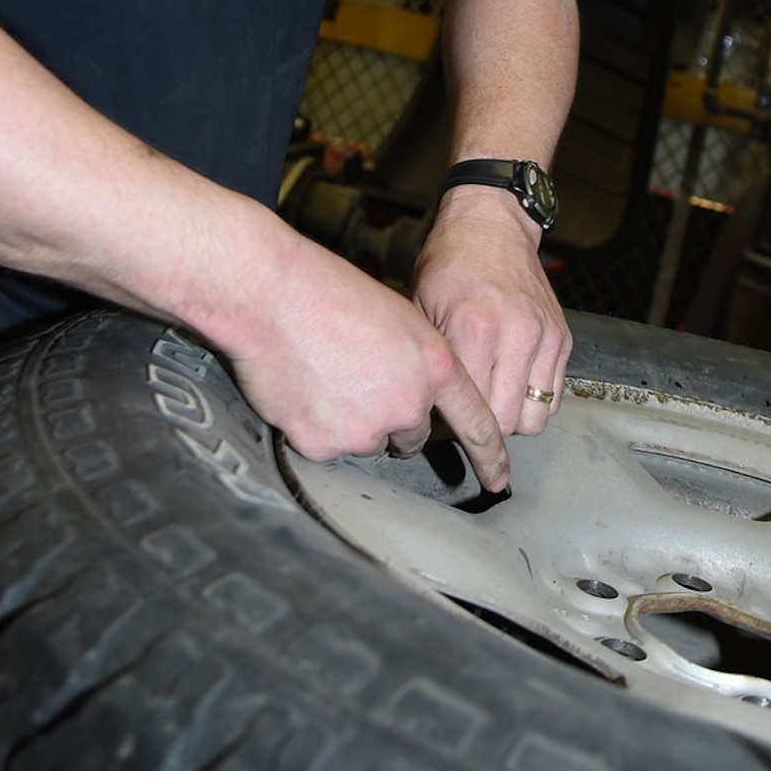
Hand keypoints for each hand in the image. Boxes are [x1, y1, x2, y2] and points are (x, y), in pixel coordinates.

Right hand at [222, 238, 509, 490]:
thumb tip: (416, 393)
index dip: (489, 455)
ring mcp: (365, 429)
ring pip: (366, 441)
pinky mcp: (324, 444)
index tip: (498, 478)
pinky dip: (314, 424)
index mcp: (434, 366)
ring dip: (351, 420)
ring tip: (325, 373)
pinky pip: (326, 445)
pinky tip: (302, 387)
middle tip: (358, 378)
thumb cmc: (329, 292)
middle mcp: (408, 404)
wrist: (271, 294)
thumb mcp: (398, 317)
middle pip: (410, 435)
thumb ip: (417, 362)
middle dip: (390, 417)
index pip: (474, 422)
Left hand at [411, 184, 571, 437]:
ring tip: (491, 400)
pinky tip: (511, 383)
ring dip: (512, 418)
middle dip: (483, 427)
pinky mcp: (563, 336)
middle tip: (465, 412)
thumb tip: (431, 410)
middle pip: (506, 423)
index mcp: (475, 329)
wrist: (490, 223)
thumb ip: (434, 362)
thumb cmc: (450, 261)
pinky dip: (534, 400)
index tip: (441, 420)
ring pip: (536, 418)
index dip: (452, 426)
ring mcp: (545, 336)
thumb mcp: (422, 307)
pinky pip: (555, 395)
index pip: (472, 410)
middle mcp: (517, 335)